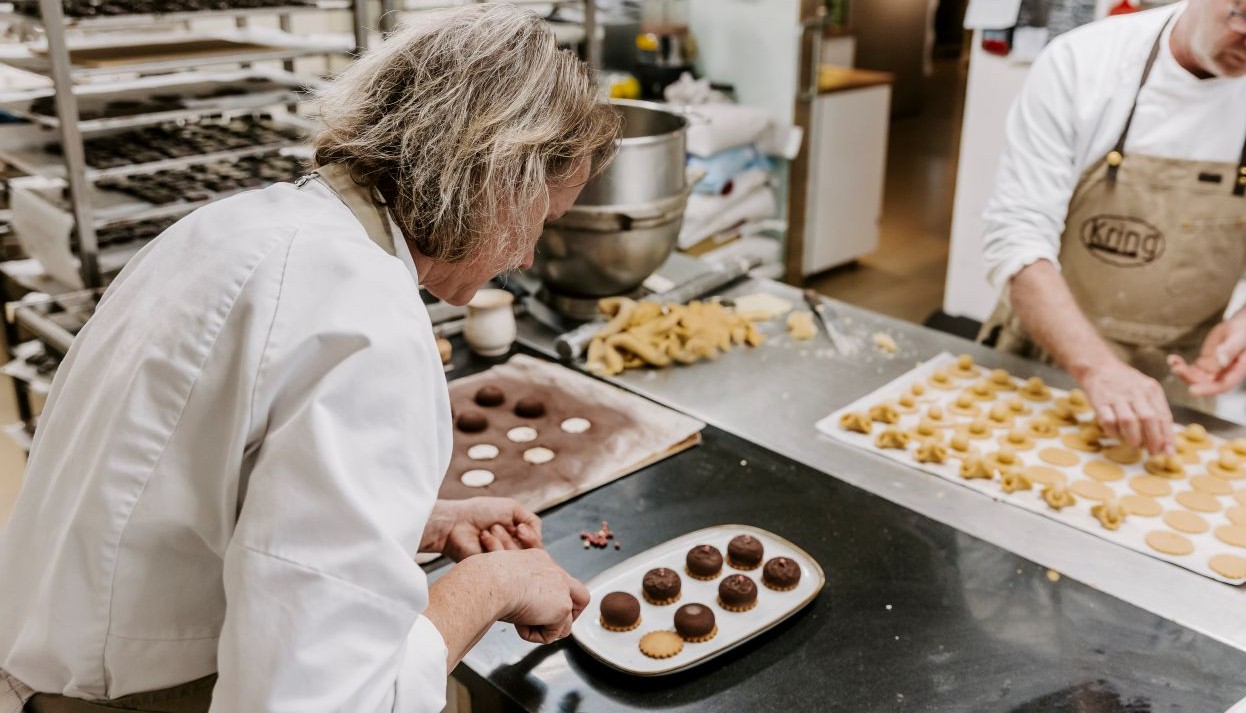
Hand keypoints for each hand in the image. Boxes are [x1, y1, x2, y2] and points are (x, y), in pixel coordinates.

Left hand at [420, 497, 541, 560]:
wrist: (454, 521)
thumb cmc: (479, 511)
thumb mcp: (512, 508)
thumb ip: (533, 521)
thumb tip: (538, 538)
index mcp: (516, 537)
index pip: (535, 547)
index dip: (532, 539)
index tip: (521, 528)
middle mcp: (510, 551)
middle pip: (531, 557)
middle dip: (522, 543)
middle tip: (509, 530)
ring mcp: (500, 562)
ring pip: (518, 562)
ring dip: (506, 542)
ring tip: (491, 529)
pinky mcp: (489, 571)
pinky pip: (503, 567)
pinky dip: (495, 549)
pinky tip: (483, 537)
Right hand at [474, 549, 589, 644]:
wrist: (491, 581)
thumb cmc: (486, 580)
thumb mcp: (503, 581)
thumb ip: (517, 590)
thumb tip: (516, 606)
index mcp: (539, 561)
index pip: (556, 579)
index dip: (552, 597)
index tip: (539, 607)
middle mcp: (555, 571)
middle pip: (579, 595)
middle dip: (571, 614)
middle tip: (552, 623)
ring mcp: (562, 589)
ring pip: (566, 621)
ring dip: (546, 628)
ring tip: (523, 623)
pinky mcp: (562, 608)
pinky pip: (552, 633)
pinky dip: (534, 635)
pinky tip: (520, 624)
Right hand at [1080, 359, 1173, 454]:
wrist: (1098, 366)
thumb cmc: (1125, 382)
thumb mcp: (1145, 389)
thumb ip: (1155, 410)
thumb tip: (1165, 438)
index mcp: (1151, 390)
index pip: (1164, 416)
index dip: (1168, 436)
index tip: (1169, 452)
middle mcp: (1136, 392)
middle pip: (1149, 419)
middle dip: (1153, 440)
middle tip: (1153, 452)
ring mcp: (1116, 397)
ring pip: (1128, 421)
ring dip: (1133, 438)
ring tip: (1135, 445)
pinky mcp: (1099, 401)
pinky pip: (1108, 421)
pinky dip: (1113, 432)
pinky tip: (1116, 435)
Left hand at [1168, 316, 1245, 396]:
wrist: (1240, 326)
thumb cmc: (1244, 331)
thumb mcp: (1239, 338)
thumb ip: (1230, 349)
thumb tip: (1221, 361)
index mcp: (1237, 372)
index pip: (1223, 386)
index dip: (1208, 390)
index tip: (1191, 390)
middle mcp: (1224, 374)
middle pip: (1205, 383)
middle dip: (1189, 378)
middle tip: (1177, 369)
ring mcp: (1213, 370)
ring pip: (1195, 378)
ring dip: (1182, 372)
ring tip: (1173, 361)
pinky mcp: (1204, 364)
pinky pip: (1190, 369)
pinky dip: (1180, 365)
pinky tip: (1172, 359)